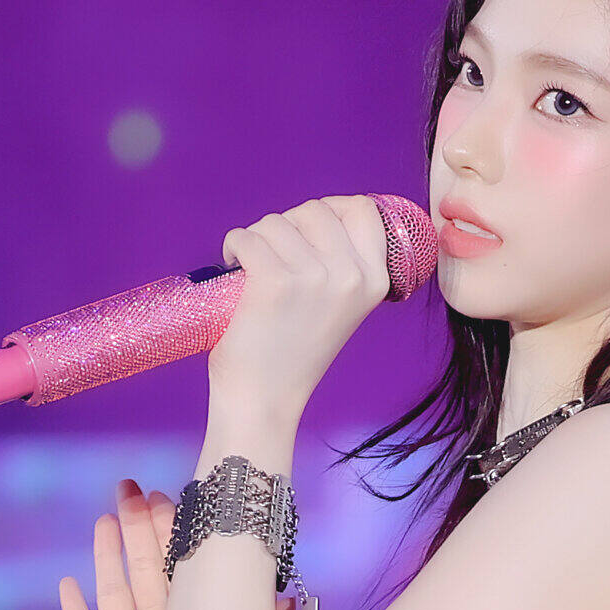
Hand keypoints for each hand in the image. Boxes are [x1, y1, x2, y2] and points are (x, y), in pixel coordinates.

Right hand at [59, 480, 296, 609]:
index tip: (171, 491)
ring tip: (103, 520)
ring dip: (105, 559)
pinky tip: (67, 586)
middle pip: (142, 571)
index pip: (181, 570)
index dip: (174, 532)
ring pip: (112, 596)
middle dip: (137, 528)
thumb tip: (294, 603)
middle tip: (128, 485)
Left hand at [209, 194, 391, 415]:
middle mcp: (351, 276)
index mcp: (376, 281)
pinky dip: (233, 247)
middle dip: (287, 227)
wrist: (265, 400)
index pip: (362, 209)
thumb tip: (321, 215)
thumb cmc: (295, 353)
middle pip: (314, 210)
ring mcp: (315, 277)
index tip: (307, 232)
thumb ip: (343, 264)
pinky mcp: (275, 281)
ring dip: (257, 239)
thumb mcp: (341, 306)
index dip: (330, 210)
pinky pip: (247, 236)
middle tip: (275, 261)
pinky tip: (234, 269)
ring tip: (253, 272)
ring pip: (276, 221)